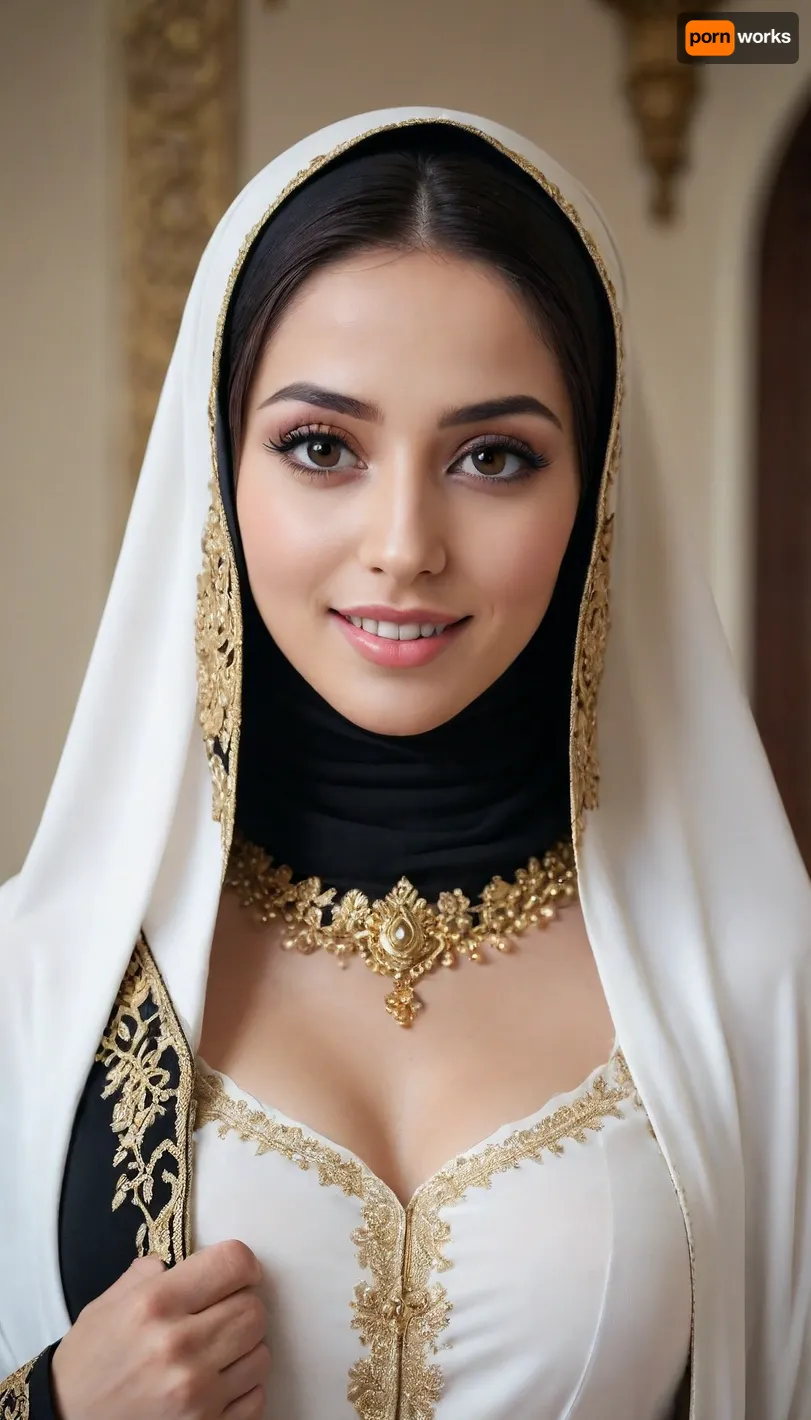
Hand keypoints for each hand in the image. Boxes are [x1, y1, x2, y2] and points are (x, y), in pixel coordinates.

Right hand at [50, 1240, 269, 1419]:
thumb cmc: (87, 1363)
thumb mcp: (106, 1305)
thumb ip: (150, 1275)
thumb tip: (186, 1260)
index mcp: (155, 1304)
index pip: (234, 1263)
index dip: (242, 1264)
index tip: (235, 1274)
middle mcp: (179, 1346)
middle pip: (254, 1308)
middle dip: (242, 1305)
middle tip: (221, 1313)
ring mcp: (196, 1392)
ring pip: (261, 1352)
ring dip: (244, 1348)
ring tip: (216, 1351)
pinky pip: (256, 1396)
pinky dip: (243, 1387)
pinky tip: (217, 1383)